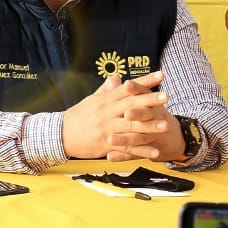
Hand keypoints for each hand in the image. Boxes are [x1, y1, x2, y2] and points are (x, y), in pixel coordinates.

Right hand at [62, 71, 187, 161]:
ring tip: (166, 125)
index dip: (145, 81)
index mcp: (106, 100)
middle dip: (150, 101)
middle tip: (167, 97)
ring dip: (149, 127)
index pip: (128, 88)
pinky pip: (126, 148)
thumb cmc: (78, 116)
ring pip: (131, 127)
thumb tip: (116, 78)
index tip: (161, 76)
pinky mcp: (106, 144)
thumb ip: (106, 90)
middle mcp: (108, 113)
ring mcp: (107, 129)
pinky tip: (154, 151)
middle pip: (132, 105)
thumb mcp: (91, 100)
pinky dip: (141, 150)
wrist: (60, 134)